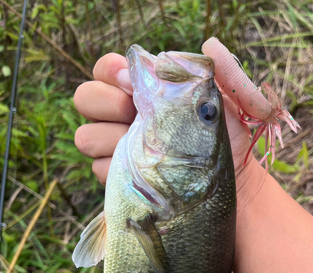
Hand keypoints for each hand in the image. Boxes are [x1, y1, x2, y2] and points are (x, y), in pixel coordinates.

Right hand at [74, 53, 256, 188]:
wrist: (227, 187)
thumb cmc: (224, 142)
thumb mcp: (227, 102)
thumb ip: (221, 70)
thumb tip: (207, 45)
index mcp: (143, 93)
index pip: (107, 70)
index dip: (112, 71)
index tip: (133, 82)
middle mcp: (124, 117)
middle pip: (85, 98)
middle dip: (107, 103)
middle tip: (135, 114)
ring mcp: (118, 148)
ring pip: (86, 137)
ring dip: (110, 138)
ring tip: (143, 147)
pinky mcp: (119, 178)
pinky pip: (99, 168)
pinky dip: (117, 168)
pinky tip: (142, 171)